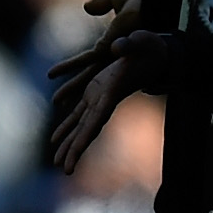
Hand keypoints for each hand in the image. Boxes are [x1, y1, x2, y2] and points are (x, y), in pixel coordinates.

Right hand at [46, 0, 150, 96]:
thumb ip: (102, 4)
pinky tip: (56, 76)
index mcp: (114, 39)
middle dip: (73, 87)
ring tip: (57, 102)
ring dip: (72, 87)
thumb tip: (87, 8)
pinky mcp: (113, 47)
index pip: (90, 58)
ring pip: (89, 74)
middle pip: (89, 72)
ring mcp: (114, 51)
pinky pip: (89, 58)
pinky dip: (70, 66)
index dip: (74, 66)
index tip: (55, 74)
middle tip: (57, 101)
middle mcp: (114, 50)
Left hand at [50, 29, 166, 172]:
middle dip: (75, 149)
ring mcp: (99, 97)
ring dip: (69, 142)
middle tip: (63, 169)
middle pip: (88, 129)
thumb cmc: (150, 48)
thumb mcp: (140, 43)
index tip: (78, 153)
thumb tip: (117, 48)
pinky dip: (67, 126)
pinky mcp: (96, 91)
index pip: (96, 120)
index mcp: (113, 92)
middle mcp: (105, 101)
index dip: (84, 139)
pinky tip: (56, 139)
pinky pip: (78, 113)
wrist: (156, 52)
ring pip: (81, 124)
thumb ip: (129, 46)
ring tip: (56, 162)